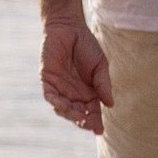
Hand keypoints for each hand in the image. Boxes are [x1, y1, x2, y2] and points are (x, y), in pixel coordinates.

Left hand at [41, 19, 113, 133]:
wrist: (69, 28)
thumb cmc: (87, 46)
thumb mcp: (100, 65)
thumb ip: (103, 84)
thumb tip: (110, 105)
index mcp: (89, 93)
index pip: (91, 112)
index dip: (95, 122)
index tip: (99, 130)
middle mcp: (74, 94)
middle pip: (78, 113)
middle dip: (82, 121)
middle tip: (88, 124)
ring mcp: (60, 88)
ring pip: (63, 108)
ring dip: (69, 113)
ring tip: (77, 116)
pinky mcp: (47, 80)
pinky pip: (50, 95)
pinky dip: (55, 102)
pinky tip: (61, 105)